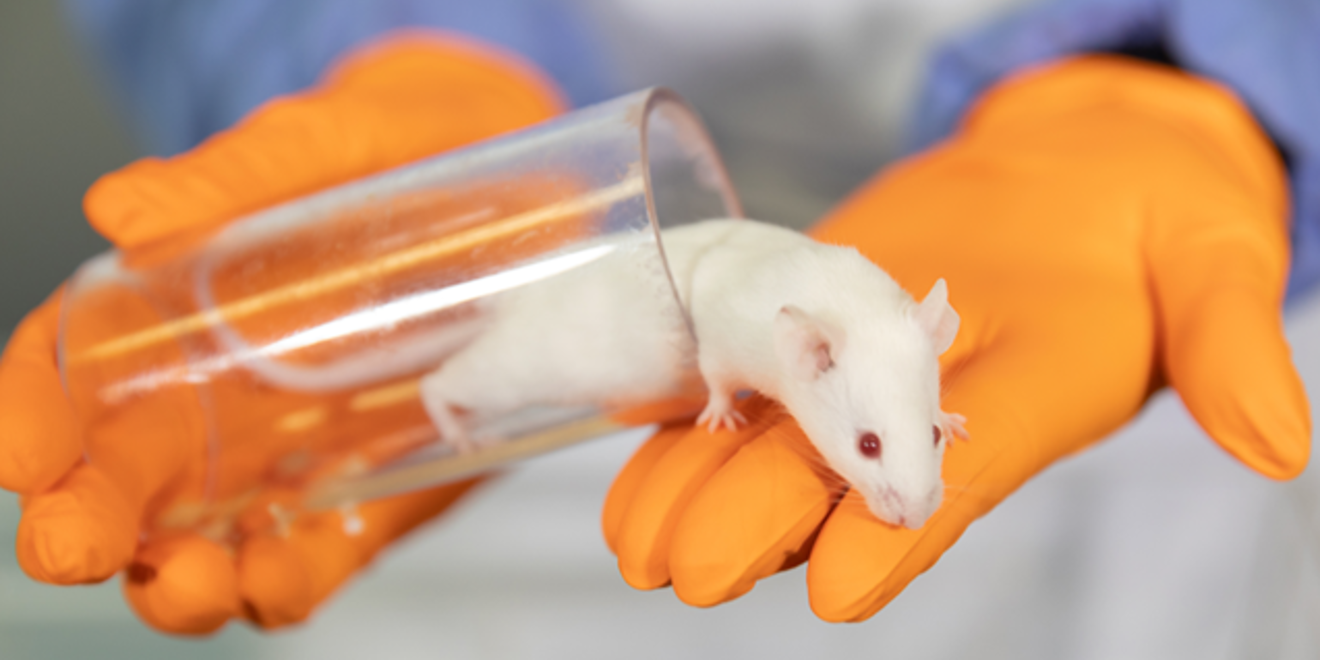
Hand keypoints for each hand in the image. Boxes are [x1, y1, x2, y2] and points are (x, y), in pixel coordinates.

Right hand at [0, 31, 563, 633]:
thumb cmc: (394, 153)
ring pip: (212, 540)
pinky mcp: (379, 485)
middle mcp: (221, 399)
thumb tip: (122, 207)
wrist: (516, 182)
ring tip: (196, 577)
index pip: (70, 376)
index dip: (32, 417)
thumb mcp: (317, 146)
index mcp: (174, 315)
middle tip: (80, 543)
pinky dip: (292, 580)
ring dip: (187, 578)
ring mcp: (298, 452)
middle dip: (89, 526)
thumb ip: (232, 174)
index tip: (26, 453)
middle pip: (124, 481)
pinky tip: (282, 578)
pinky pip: (322, 552)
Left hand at [602, 56, 1311, 620]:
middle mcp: (932, 404)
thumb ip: (1233, 342)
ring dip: (704, 490)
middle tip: (692, 572)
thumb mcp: (1216, 266)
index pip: (960, 478)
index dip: (901, 536)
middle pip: (839, 476)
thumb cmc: (1159, 229)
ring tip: (636, 541)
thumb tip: (1279, 443)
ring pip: (777, 444)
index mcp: (1030, 397)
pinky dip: (691, 421)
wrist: (1087, 184)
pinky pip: (750, 383)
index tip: (842, 586)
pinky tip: (637, 463)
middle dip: (766, 523)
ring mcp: (866, 369)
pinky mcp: (822, 325)